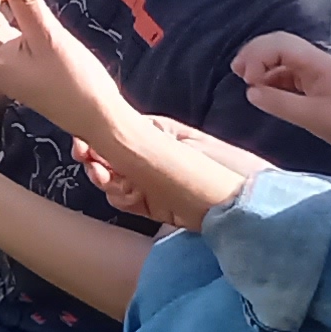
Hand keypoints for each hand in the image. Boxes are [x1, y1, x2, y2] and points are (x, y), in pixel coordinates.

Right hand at [73, 114, 271, 231]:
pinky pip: (123, 201)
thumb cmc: (222, 166)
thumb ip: (149, 133)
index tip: (82, 145)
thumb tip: (114, 124)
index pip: (114, 133)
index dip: (94, 139)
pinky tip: (129, 197)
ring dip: (105, 181)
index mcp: (153, 135)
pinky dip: (120, 199)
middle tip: (93, 166)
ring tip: (111, 182)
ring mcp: (148, 183)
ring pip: (110, 180)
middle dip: (94, 161)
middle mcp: (146, 158)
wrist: (248, 205)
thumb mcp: (184, 141)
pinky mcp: (153, 206)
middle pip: (107, 157)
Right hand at [235, 33, 330, 167]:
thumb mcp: (312, 116)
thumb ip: (278, 102)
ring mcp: (319, 74)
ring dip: (263, 67)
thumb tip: (250, 92)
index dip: (257, 55)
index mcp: (317, 62)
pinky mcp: (320, 88)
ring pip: (284, 60)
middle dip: (256, 55)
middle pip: (279, 46)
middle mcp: (317, 62)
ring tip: (248, 84)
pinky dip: (274, 80)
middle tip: (237, 73)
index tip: (246, 79)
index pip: (278, 44)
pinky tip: (266, 93)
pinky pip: (291, 76)